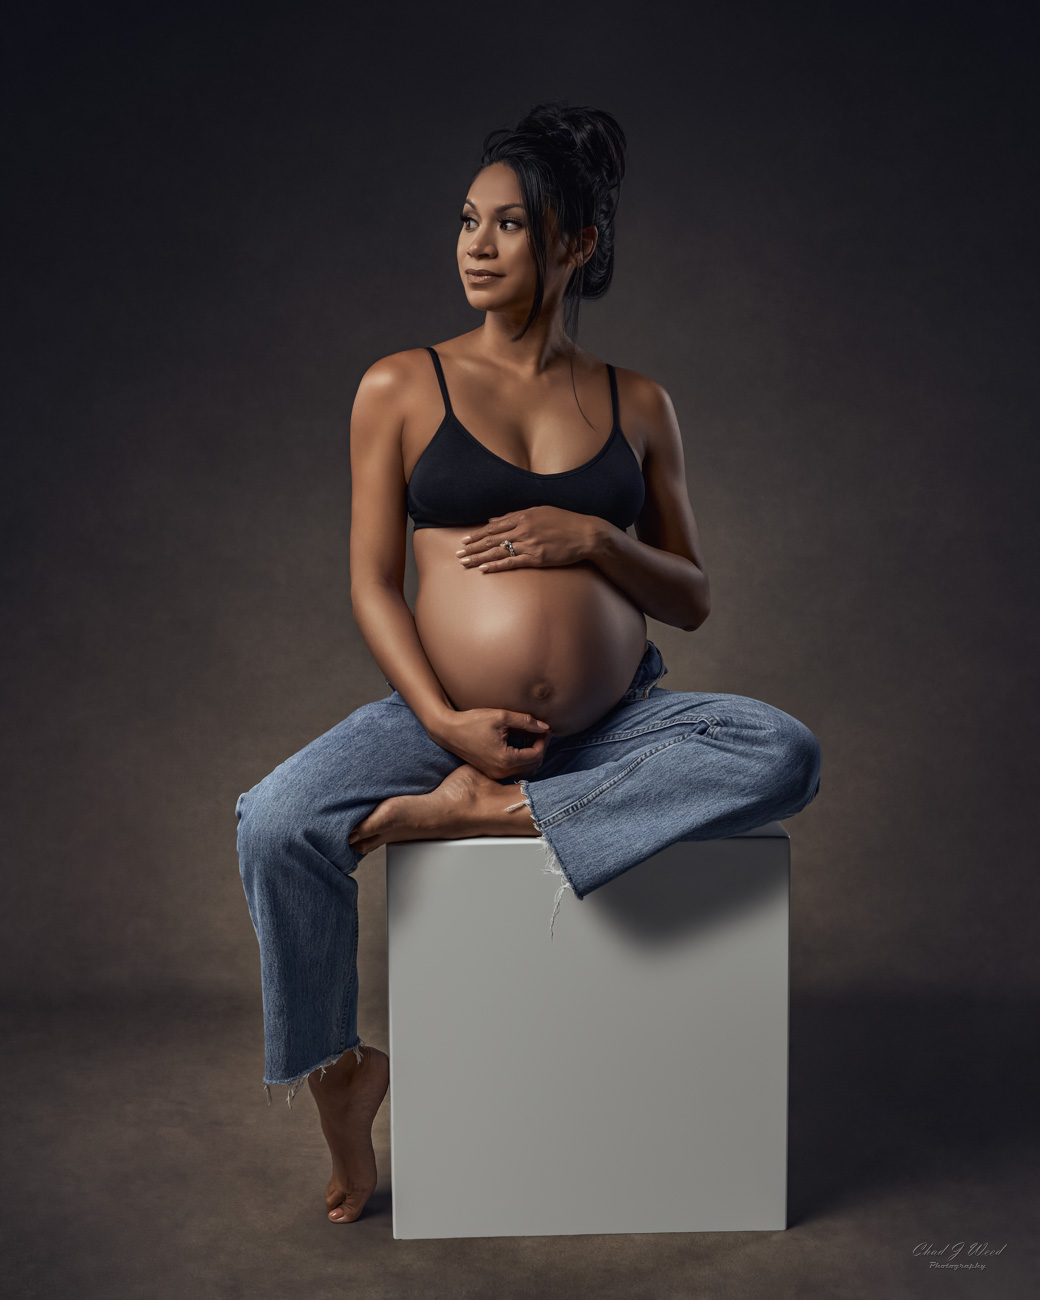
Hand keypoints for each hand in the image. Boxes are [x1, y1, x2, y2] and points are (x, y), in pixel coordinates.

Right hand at [432, 707, 552, 780]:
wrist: (448, 730)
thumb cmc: (472, 722)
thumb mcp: (501, 717)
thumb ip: (526, 722)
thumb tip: (544, 727)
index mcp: (506, 759)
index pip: (536, 754)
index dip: (544, 740)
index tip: (545, 728)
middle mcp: (502, 771)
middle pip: (533, 765)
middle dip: (540, 747)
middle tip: (541, 731)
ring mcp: (495, 773)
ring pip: (524, 769)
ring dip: (532, 754)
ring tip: (531, 736)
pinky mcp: (490, 771)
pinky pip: (514, 769)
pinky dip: (521, 758)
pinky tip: (519, 743)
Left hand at [455, 506, 599, 572]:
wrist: (587, 534)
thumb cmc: (566, 522)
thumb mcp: (541, 511)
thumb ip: (517, 515)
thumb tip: (494, 519)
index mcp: (524, 516)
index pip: (494, 526)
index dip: (478, 534)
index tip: (465, 540)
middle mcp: (524, 529)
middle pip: (492, 539)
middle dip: (473, 547)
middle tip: (458, 553)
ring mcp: (530, 544)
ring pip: (498, 551)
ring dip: (479, 557)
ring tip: (464, 562)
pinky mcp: (537, 558)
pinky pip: (512, 562)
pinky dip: (496, 566)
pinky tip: (484, 569)